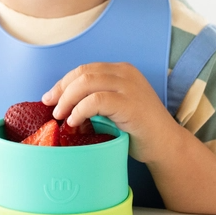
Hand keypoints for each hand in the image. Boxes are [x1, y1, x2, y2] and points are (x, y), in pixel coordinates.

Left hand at [42, 61, 178, 162]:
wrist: (165, 145)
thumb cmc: (137, 129)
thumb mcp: (114, 107)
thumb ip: (94, 99)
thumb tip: (60, 104)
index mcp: (121, 70)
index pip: (84, 69)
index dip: (63, 82)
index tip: (50, 98)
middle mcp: (125, 73)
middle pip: (82, 73)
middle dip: (61, 90)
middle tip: (51, 107)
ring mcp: (129, 87)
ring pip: (86, 83)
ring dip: (68, 100)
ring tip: (61, 117)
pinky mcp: (129, 104)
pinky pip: (96, 101)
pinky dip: (80, 111)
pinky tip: (75, 122)